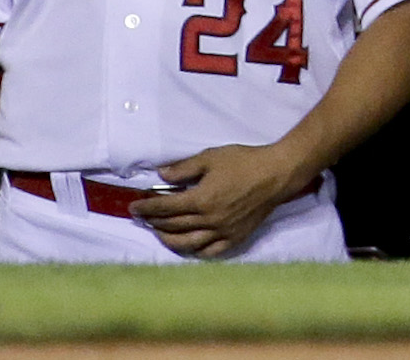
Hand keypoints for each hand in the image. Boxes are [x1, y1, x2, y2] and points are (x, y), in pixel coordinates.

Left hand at [135, 141, 321, 258]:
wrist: (276, 174)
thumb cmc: (244, 161)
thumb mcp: (211, 157)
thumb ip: (184, 168)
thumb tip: (161, 175)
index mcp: (201, 200)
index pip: (165, 207)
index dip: (147, 208)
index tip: (133, 207)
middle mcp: (209, 220)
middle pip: (174, 225)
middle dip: (154, 222)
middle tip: (142, 219)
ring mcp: (222, 232)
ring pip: (188, 243)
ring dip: (169, 240)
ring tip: (159, 233)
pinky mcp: (235, 238)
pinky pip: (210, 251)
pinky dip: (195, 251)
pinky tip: (188, 246)